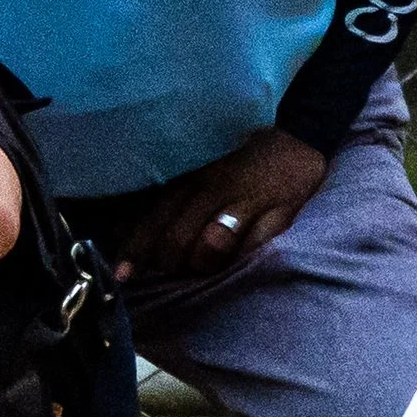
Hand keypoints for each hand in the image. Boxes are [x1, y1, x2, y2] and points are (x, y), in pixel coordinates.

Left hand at [111, 128, 328, 284]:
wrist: (295, 141)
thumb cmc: (237, 164)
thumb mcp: (199, 173)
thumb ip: (168, 203)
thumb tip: (122, 230)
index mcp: (191, 179)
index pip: (155, 216)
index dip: (136, 248)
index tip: (121, 275)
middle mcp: (215, 188)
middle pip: (178, 237)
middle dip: (170, 263)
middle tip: (172, 271)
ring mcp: (248, 200)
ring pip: (212, 244)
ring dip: (205, 262)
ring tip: (206, 263)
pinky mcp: (280, 213)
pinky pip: (253, 248)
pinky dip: (242, 258)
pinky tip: (239, 257)